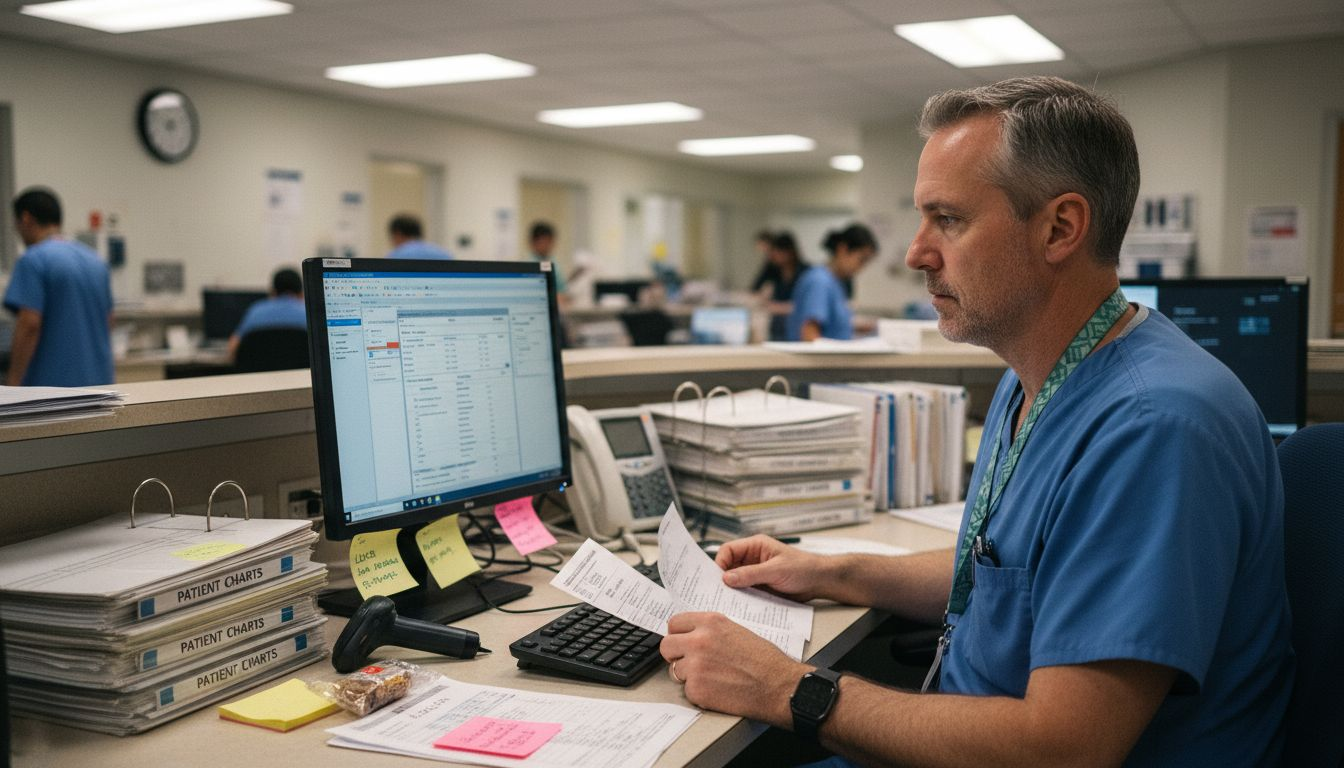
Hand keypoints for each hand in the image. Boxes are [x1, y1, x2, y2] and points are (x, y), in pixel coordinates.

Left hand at [660, 611, 808, 726]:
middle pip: (667, 646)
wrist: (778, 686)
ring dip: (688, 675)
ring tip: (711, 677)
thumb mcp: (737, 631)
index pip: (674, 623)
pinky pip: (686, 690)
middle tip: (689, 662)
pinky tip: (717, 689)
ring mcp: (696, 666)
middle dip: (675, 655)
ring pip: (675, 670)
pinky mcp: (697, 690)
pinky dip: (699, 692)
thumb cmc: (764, 660)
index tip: (681, 641)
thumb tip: (691, 634)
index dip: (678, 634)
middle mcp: (699, 641)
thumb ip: (711, 630)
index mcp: (710, 623)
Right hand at [715, 535, 832, 601]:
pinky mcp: (760, 587)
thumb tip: (727, 578)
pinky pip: (745, 592)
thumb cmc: (803, 568)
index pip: (728, 550)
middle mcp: (752, 559)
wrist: (819, 582)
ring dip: (732, 590)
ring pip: (735, 581)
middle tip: (717, 592)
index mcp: (755, 546)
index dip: (720, 562)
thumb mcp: (776, 570)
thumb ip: (751, 574)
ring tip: (727, 601)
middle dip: (723, 578)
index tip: (717, 578)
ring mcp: (755, 574)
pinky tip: (740, 606)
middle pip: (728, 566)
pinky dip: (741, 598)